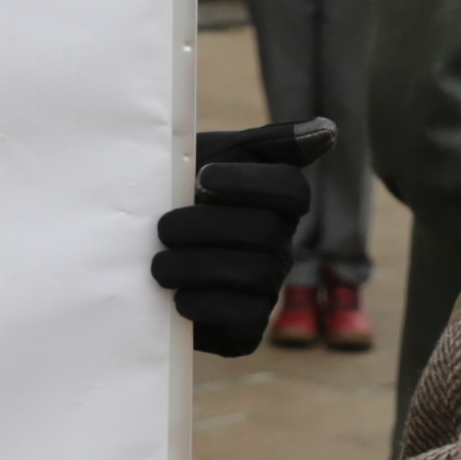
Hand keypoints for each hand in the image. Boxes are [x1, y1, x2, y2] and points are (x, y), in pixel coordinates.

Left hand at [153, 120, 327, 354]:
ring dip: (195, 267)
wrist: (133, 256)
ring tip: (159, 266)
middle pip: (264, 231)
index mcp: (274, 204)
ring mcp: (267, 289)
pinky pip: (242, 318)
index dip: (250, 182)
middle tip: (163, 228)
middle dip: (205, 227)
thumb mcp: (208, 158)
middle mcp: (280, 246)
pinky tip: (177, 297)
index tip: (203, 177)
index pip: (292, 188)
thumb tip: (327, 131)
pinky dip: (204, 305)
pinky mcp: (246, 328)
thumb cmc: (176, 199)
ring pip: (252, 274)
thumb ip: (265, 143)